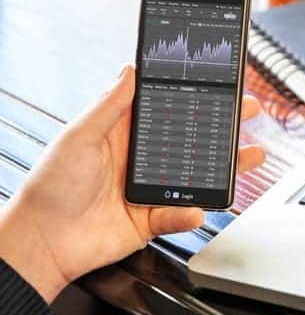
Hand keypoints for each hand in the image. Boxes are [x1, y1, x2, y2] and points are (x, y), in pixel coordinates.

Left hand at [0, 65, 265, 302]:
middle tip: (247, 111)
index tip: (217, 84)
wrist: (43, 242)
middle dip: (222, 126)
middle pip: (191, 139)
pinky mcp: (153, 219)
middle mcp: (141, 161)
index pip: (166, 109)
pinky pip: (181, 214)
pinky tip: (196, 208)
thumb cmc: (49, 188)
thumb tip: (129, 71)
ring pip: (198, 176)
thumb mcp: (78, 137)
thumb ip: (108, 105)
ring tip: (251, 156)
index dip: (192, 96)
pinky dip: (190, 213)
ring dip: (226, 168)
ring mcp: (151, 190)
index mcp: (123, 135)